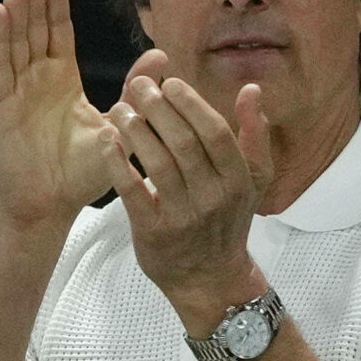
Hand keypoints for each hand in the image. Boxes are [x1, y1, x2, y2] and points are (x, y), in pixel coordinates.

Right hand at [0, 0, 118, 229]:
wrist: (50, 204)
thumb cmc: (82, 171)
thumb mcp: (118, 123)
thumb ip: (135, 89)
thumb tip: (163, 57)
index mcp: (60, 78)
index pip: (56, 28)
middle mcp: (34, 78)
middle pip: (33, 23)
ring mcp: (14, 90)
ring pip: (15, 36)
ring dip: (16, 2)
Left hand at [107, 72, 274, 330]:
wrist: (209, 278)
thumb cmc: (228, 218)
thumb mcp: (252, 180)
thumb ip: (254, 134)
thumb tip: (251, 88)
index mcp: (238, 180)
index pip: (215, 134)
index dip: (192, 105)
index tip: (171, 82)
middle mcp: (213, 198)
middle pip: (184, 144)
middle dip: (159, 109)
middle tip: (138, 86)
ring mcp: (183, 216)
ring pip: (157, 164)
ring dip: (135, 131)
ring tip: (119, 107)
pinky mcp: (153, 231)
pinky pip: (132, 191)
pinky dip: (118, 163)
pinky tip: (107, 139)